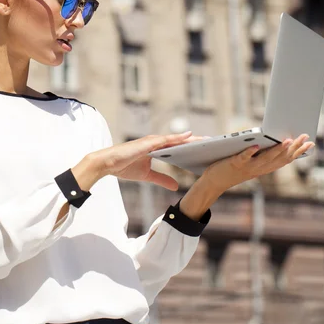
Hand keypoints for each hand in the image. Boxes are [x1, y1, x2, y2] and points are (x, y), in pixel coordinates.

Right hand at [79, 132, 204, 190]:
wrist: (108, 164)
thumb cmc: (124, 166)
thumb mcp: (147, 176)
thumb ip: (162, 179)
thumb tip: (176, 187)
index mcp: (157, 148)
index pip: (178, 146)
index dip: (193, 146)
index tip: (207, 148)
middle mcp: (156, 142)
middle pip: (181, 141)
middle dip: (197, 141)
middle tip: (215, 142)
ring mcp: (152, 141)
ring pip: (176, 139)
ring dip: (192, 138)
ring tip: (208, 139)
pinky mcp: (147, 143)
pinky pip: (166, 139)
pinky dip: (178, 137)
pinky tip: (189, 136)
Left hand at [179, 134, 313, 219]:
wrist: (213, 183)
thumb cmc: (232, 170)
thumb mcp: (251, 163)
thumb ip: (262, 155)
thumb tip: (274, 142)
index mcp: (263, 168)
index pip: (284, 160)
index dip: (298, 152)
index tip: (310, 143)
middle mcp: (258, 169)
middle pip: (278, 159)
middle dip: (293, 148)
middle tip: (305, 137)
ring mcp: (246, 167)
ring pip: (264, 159)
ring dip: (276, 150)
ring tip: (287, 141)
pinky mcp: (234, 163)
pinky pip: (243, 158)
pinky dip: (249, 152)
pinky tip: (256, 146)